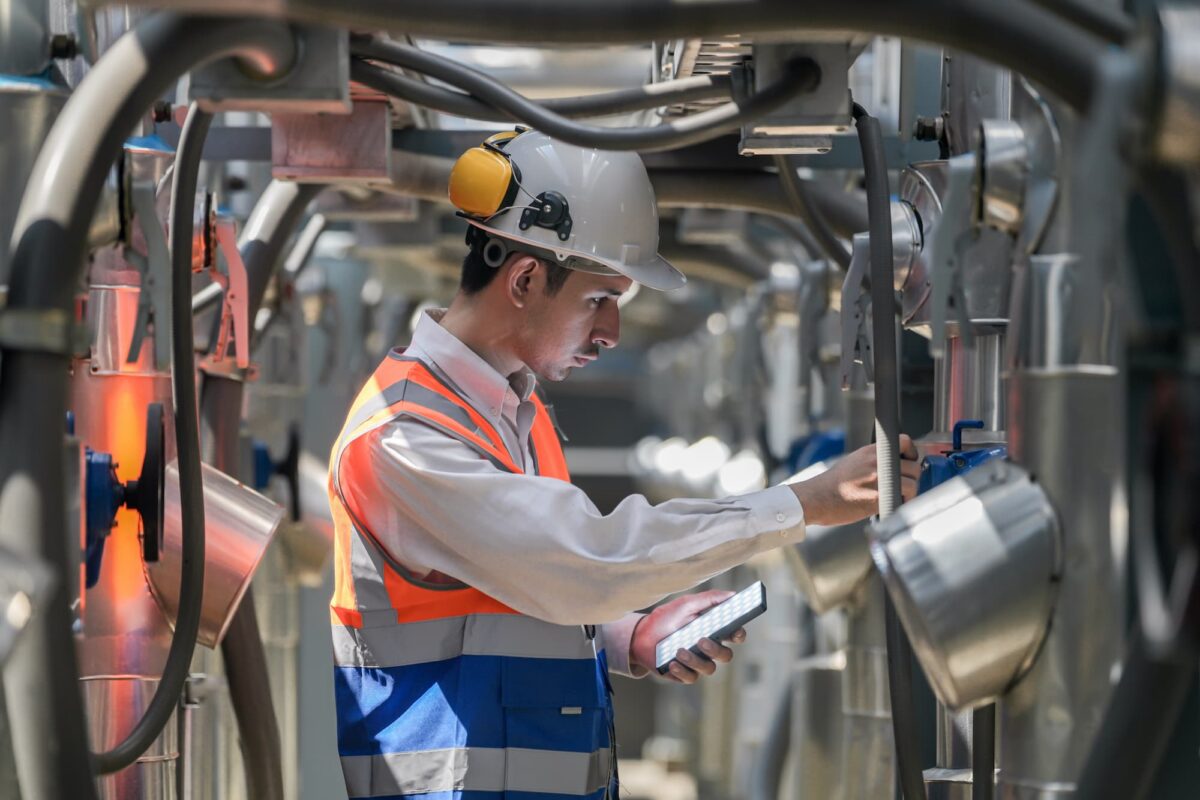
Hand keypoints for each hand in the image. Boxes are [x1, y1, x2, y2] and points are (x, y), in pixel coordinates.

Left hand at [629, 590, 745, 683]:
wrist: (640, 635)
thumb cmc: (666, 618)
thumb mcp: (686, 604)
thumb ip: (709, 599)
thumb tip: (733, 594)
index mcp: (713, 631)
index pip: (734, 635)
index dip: (739, 634)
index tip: (735, 631)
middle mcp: (708, 649)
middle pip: (726, 655)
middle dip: (716, 649)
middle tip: (701, 640)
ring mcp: (697, 663)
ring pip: (709, 668)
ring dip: (695, 660)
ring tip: (679, 650)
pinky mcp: (684, 674)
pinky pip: (691, 678)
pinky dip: (682, 671)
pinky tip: (672, 663)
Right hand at [789, 435, 921, 525]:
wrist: (817, 498)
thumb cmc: (832, 485)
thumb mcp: (854, 461)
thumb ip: (874, 461)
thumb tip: (893, 465)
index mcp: (871, 451)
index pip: (905, 442)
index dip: (911, 453)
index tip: (908, 462)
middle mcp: (877, 462)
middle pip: (913, 466)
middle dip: (911, 477)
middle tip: (902, 486)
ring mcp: (879, 479)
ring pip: (913, 483)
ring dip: (909, 493)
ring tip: (897, 498)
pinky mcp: (880, 497)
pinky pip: (904, 498)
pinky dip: (902, 503)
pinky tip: (890, 505)